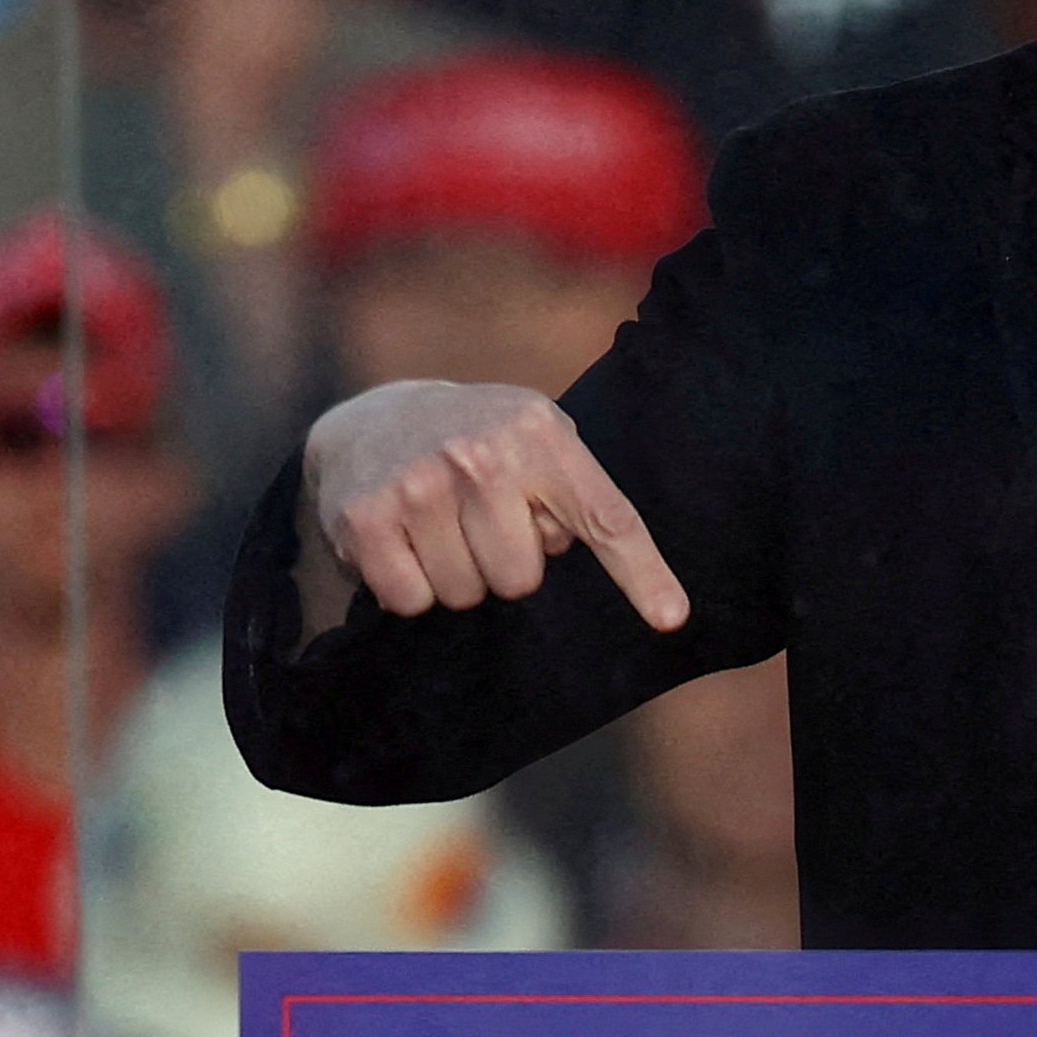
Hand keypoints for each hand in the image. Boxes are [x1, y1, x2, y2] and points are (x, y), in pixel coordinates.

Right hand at [303, 380, 689, 628]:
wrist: (373, 417)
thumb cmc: (479, 440)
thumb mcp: (538, 440)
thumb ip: (577, 496)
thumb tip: (601, 570)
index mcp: (539, 434)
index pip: (604, 517)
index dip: (641, 574)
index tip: (671, 618)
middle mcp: (479, 455)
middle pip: (521, 580)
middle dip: (504, 565)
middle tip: (481, 523)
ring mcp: (419, 486)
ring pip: (465, 595)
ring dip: (455, 575)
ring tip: (441, 525)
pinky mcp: (365, 520)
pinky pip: (411, 601)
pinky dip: (409, 586)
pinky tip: (402, 540)